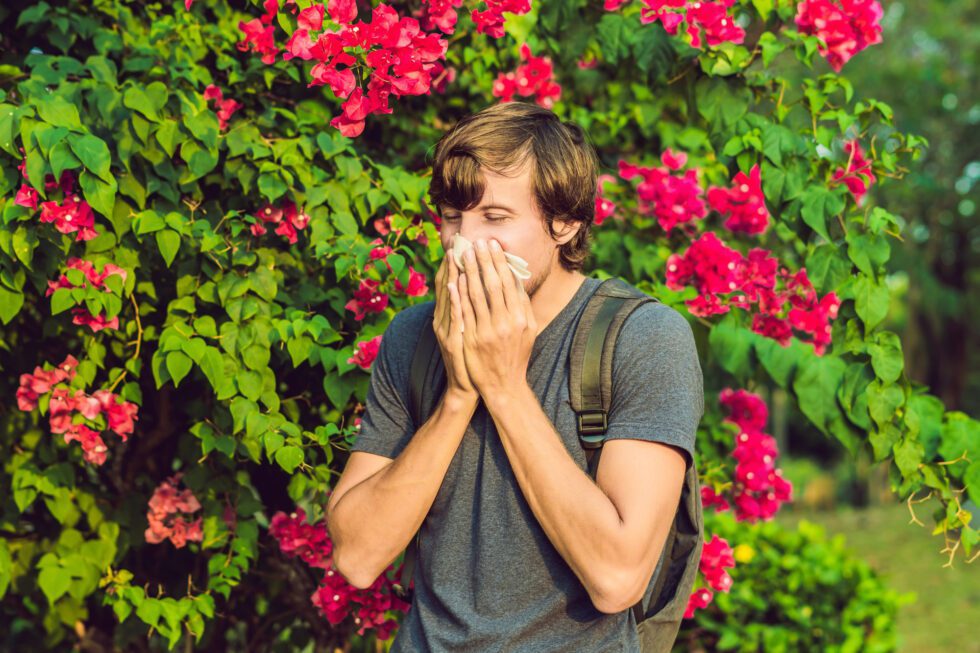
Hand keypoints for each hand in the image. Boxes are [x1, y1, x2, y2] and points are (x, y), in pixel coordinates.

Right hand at [433, 254, 478, 402]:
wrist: (469, 387)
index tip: (458, 245)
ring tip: (455, 256)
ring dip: (452, 275)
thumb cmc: (472, 358)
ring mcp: (447, 332)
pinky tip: (457, 285)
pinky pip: (454, 316)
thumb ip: (470, 310)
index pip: (450, 285)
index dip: (452, 265)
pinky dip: (454, 300)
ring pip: (449, 298)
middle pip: (447, 287)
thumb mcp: (469, 331)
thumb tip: (477, 287)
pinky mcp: (453, 342)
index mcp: (448, 317)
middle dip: (452, 265)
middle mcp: (444, 321)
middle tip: (457, 243)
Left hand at [452, 238, 536, 396]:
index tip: (492, 245)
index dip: (500, 262)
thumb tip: (516, 279)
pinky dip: (459, 294)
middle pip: (493, 284)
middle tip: (477, 242)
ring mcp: (487, 332)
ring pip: (476, 295)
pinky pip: (464, 312)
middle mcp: (505, 323)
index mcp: (520, 318)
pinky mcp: (471, 340)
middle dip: (484, 261)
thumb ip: (523, 305)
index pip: (509, 283)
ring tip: (463, 254)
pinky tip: (455, 279)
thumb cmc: (516, 355)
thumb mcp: (528, 330)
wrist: (504, 385)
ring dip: (469, 271)